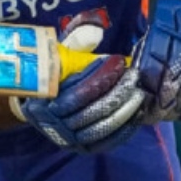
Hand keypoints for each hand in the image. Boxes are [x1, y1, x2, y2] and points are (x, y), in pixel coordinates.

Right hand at [11, 54, 144, 153]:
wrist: (41, 104)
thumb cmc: (55, 73)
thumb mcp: (60, 52)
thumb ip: (76, 42)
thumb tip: (95, 32)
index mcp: (44, 98)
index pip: (76, 91)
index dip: (100, 76)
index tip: (118, 61)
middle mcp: (52, 123)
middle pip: (90, 111)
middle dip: (116, 93)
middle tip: (134, 77)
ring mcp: (66, 138)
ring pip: (99, 128)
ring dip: (123, 112)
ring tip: (138, 95)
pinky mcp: (79, 148)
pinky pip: (104, 143)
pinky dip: (122, 131)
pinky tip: (136, 116)